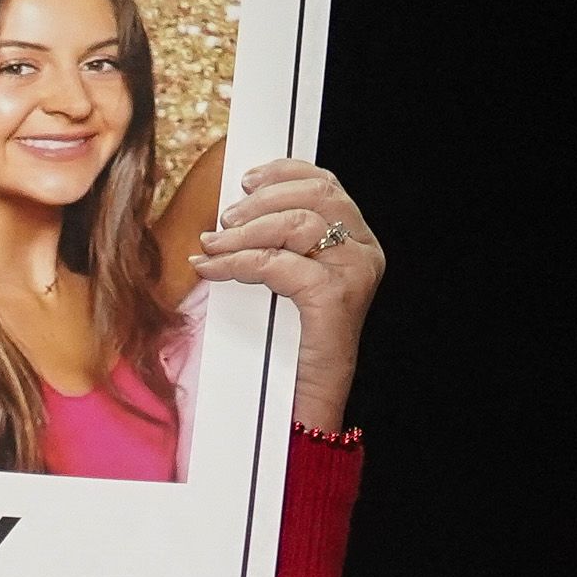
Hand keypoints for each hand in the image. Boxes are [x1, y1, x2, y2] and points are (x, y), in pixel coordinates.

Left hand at [189, 159, 383, 434]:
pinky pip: (278, 265)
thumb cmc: (289, 344)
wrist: (303, 403)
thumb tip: (232, 211)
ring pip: (296, 224)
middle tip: (223, 220)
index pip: (326, 184)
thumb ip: (277, 243)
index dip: (284, 173)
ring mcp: (354, 272)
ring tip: (213, 243)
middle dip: (261, 201)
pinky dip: (238, 262)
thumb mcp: (285, 281)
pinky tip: (213, 268)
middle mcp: (363, 251)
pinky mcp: (334, 297)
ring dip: (245, 231)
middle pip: (314, 196)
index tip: (246, 179)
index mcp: (357, 241)